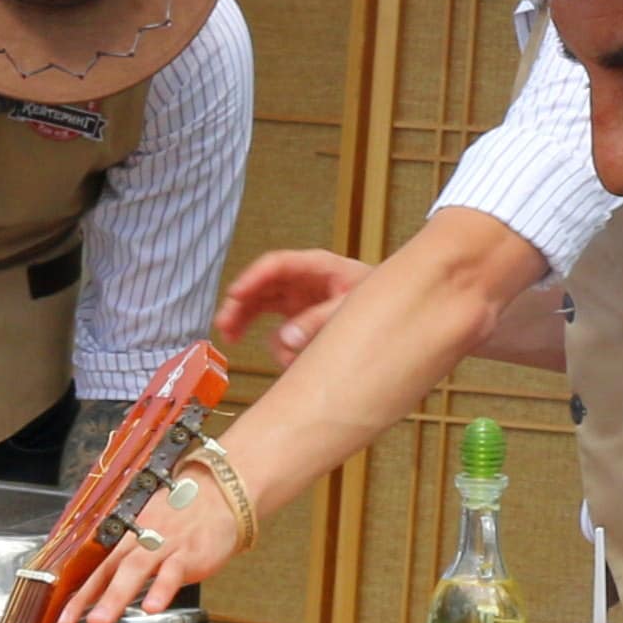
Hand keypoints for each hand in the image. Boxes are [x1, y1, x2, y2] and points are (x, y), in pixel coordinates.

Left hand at [65, 454, 250, 622]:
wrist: (221, 495)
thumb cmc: (185, 516)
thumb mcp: (151, 531)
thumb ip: (130, 557)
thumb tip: (107, 585)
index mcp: (129, 537)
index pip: (96, 568)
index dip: (77, 594)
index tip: (61, 619)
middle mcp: (141, 539)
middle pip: (108, 569)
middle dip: (87, 598)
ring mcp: (164, 545)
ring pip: (135, 570)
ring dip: (115, 596)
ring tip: (100, 622)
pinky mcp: (189, 553)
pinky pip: (173, 572)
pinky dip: (161, 590)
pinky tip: (151, 607)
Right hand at [216, 247, 370, 369]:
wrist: (398, 313)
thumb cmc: (380, 299)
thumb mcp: (351, 307)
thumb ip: (319, 321)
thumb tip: (286, 339)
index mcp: (317, 266)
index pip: (277, 265)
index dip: (253, 277)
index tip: (235, 293)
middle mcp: (303, 280)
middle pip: (262, 285)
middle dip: (240, 303)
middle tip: (224, 323)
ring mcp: (300, 299)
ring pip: (262, 304)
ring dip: (245, 321)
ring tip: (230, 338)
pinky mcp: (301, 318)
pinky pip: (277, 327)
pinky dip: (273, 342)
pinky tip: (278, 357)